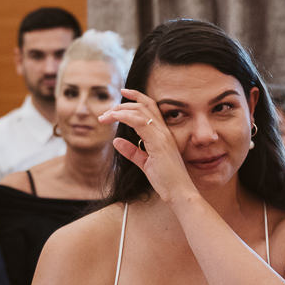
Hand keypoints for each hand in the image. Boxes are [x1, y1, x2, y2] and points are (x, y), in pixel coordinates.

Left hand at [101, 88, 194, 203]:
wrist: (179, 192)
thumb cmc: (166, 180)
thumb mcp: (145, 163)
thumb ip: (131, 151)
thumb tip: (116, 141)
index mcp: (163, 134)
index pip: (151, 108)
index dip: (137, 97)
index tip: (123, 92)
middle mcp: (164, 131)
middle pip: (144, 105)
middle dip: (123, 104)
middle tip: (106, 113)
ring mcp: (162, 135)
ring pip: (140, 111)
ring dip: (120, 110)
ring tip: (105, 117)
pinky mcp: (159, 142)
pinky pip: (140, 122)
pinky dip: (125, 117)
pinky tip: (113, 118)